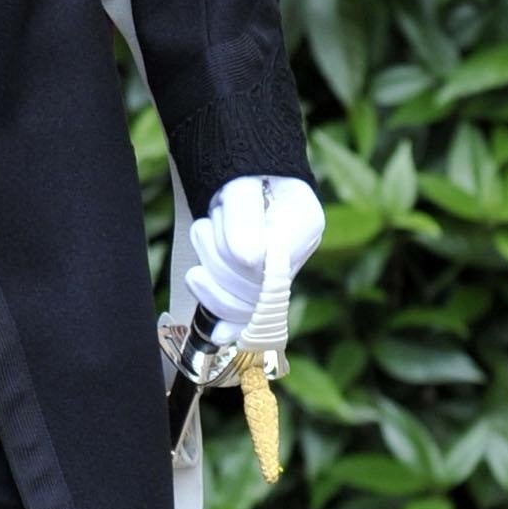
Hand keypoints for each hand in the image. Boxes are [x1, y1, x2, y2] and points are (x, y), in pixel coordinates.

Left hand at [188, 174, 324, 340]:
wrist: (244, 177)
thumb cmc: (244, 175)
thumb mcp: (241, 183)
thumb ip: (244, 215)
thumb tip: (248, 259)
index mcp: (305, 224)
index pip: (271, 260)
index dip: (235, 255)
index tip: (210, 224)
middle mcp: (297, 255)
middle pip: (254, 286)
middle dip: (216, 257)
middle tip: (205, 223)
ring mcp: (278, 274)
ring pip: (244, 304)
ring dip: (210, 272)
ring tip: (202, 234)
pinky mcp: (258, 288)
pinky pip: (244, 316)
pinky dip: (224, 318)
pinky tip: (216, 333)